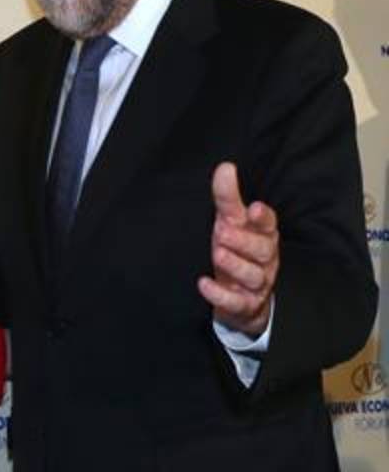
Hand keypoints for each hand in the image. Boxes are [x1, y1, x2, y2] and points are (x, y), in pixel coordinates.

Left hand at [197, 162, 279, 336]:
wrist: (242, 297)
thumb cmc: (237, 250)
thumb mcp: (231, 222)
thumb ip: (228, 198)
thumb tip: (225, 167)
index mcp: (263, 236)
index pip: (268, 225)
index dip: (263, 218)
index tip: (254, 208)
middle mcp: (265, 260)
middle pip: (263, 250)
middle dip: (244, 241)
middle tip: (222, 231)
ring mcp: (256, 283)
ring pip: (253, 275)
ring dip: (235, 264)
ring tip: (218, 253)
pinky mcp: (244, 305)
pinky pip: (237, 302)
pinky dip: (221, 294)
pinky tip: (204, 284)